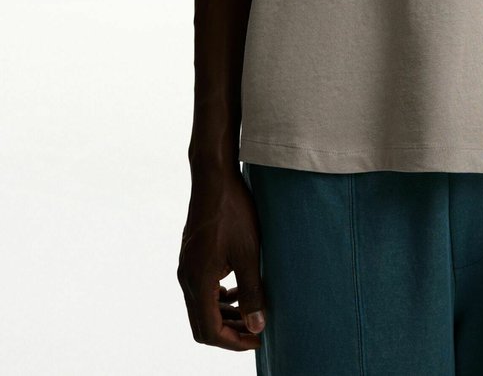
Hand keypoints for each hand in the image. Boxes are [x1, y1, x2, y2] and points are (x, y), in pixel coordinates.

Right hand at [177, 168, 267, 350]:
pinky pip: (201, 289)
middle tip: (256, 333)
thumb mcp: (249, 253)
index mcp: (198, 281)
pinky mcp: (191, 257)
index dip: (234, 342)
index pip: (210, 330)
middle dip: (229, 334)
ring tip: (251, 316)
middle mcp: (186, 278)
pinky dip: (218, 299)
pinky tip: (237, 291)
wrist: (214, 178)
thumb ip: (252, 292)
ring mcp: (186, 267)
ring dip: (224, 316)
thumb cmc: (233, 212)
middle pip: (202, 324)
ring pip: (201, 307)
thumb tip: (257, 327)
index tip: (257, 341)